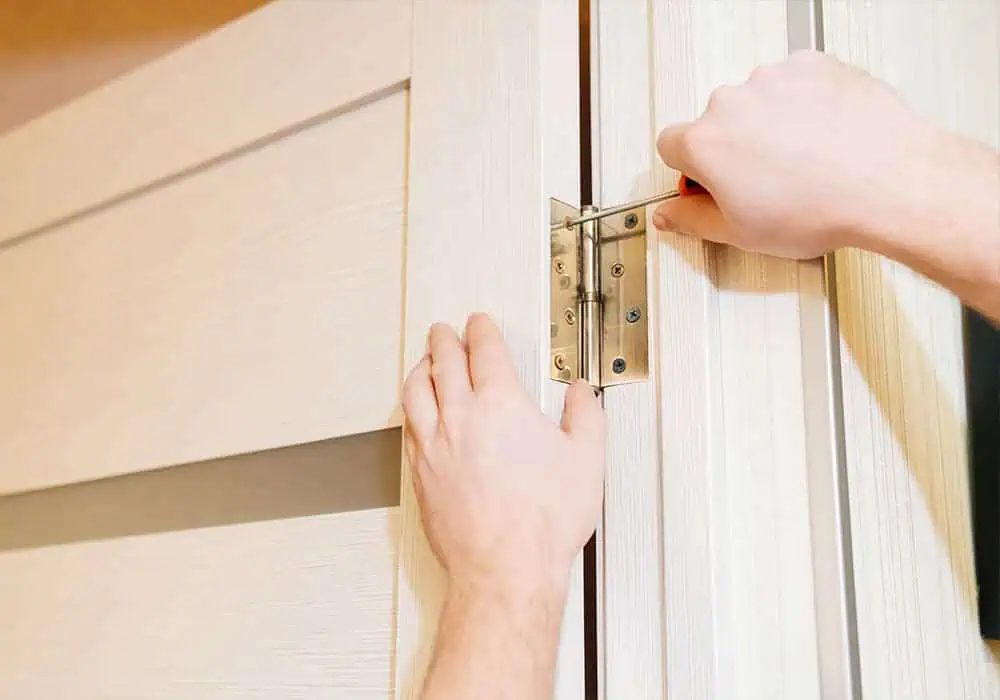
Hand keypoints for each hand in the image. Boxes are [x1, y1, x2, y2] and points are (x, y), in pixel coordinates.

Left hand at [401, 313, 604, 599]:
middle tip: (445, 331)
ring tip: (424, 362)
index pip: (484, 352)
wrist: (504, 568)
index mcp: (500, 406)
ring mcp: (434, 446)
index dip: (481, 331)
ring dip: (420, 369)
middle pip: (444, 363)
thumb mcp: (586, 460)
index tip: (479, 323)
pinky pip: (408, 427)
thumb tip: (582, 394)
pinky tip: (416, 412)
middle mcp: (460, 419)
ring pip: (416, 391)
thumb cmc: (541, 523)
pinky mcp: (420, 474)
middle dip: (445, 340)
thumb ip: (585, 416)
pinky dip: (411, 408)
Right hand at [654, 50, 941, 258]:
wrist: (889, 181)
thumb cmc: (821, 207)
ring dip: (768, 126)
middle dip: (733, 149)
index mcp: (704, 143)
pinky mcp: (812, 66)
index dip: (690, 171)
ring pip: (755, 102)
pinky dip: (803, 105)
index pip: (670, 146)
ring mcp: (773, 79)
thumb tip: (670, 215)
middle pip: (714, 123)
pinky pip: (794, 83)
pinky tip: (821, 138)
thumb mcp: (741, 233)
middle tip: (764, 183)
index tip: (711, 185)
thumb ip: (692, 220)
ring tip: (801, 162)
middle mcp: (732, 102)